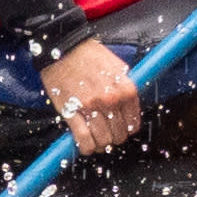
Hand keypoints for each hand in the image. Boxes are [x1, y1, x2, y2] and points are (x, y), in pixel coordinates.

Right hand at [40, 36, 145, 153]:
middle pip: (119, 135)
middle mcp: (111, 100)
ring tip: (97, 140)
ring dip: (101, 144)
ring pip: (103, 141)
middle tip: (107, 133)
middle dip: (114, 137)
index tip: (121, 129)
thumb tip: (130, 108)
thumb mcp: (118, 67)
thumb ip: (126, 88)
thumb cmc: (89, 55)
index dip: (127, 129)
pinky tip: (87, 146)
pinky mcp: (71, 112)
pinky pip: (83, 140)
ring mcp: (91, 108)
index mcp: (126, 89)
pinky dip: (86, 148)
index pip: (133, 124)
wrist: (63, 49)